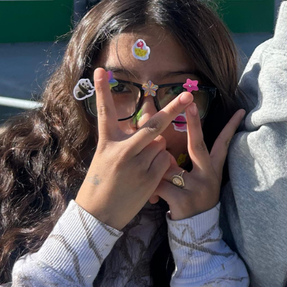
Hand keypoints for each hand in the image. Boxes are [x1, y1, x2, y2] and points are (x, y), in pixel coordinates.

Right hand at [76, 68, 188, 229]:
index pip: (104, 113)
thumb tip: (152, 130)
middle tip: (187, 95)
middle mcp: (122, 151)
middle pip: (153, 126)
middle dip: (172, 110)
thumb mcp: (105, 158)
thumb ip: (126, 142)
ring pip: (161, 144)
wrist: (98, 216)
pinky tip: (148, 176)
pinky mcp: (149, 179)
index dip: (102, 91)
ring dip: (158, 150)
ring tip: (140, 166)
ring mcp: (137, 165)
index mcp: (107, 143)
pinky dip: (162, 165)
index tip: (100, 70)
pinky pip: (165, 161)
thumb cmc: (101, 185)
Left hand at [154, 103, 245, 220]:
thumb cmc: (193, 201)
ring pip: (169, 167)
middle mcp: (208, 176)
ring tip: (155, 185)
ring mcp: (197, 188)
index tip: (239, 111)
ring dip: (157, 173)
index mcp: (213, 170)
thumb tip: (164, 146)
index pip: (223, 144)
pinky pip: (160, 185)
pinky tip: (151, 198)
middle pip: (198, 145)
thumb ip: (184, 164)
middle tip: (191, 105)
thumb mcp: (197, 181)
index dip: (231, 128)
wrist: (196, 233)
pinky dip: (152, 190)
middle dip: (194, 124)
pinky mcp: (184, 201)